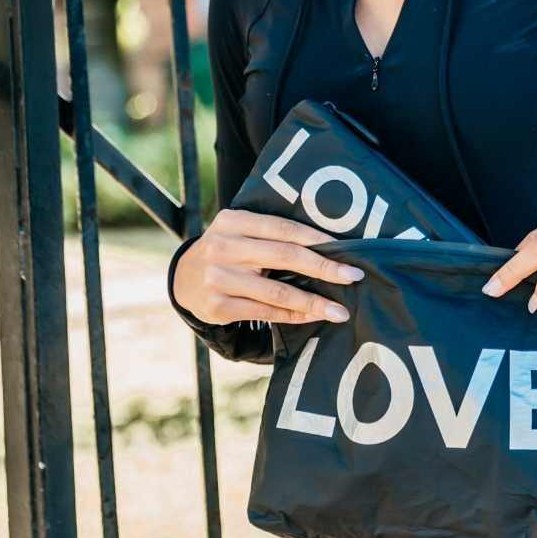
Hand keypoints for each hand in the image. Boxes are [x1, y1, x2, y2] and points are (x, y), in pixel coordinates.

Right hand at [172, 209, 364, 324]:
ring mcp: (218, 278)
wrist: (183, 279)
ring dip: (314, 302)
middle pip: (284, 256)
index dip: (316, 238)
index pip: (282, 227)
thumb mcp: (239, 231)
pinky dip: (294, 315)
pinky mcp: (219, 307)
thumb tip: (328, 243)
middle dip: (324, 267)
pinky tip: (314, 316)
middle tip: (353, 276)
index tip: (345, 248)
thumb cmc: (228, 251)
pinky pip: (266, 312)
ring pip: (278, 291)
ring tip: (340, 311)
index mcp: (233, 221)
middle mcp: (223, 247)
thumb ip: (271, 233)